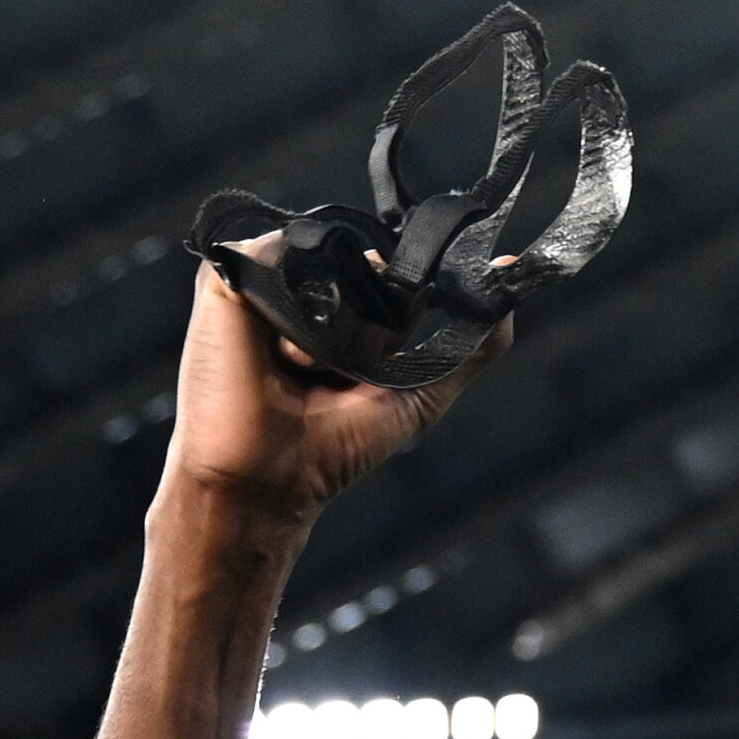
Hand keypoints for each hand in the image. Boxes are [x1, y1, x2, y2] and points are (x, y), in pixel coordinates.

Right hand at [158, 251, 510, 529]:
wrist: (271, 477)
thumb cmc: (336, 446)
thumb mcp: (421, 392)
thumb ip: (472, 346)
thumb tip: (511, 288)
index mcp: (339, 307)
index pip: (385, 268)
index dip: (401, 288)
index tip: (402, 333)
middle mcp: (302, 288)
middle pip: (363, 261)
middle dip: (370, 317)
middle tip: (340, 372)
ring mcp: (263, 281)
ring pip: (328, 263)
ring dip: (332, 326)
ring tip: (307, 370)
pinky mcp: (227, 281)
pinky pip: (283, 264)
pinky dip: (295, 317)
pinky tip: (283, 358)